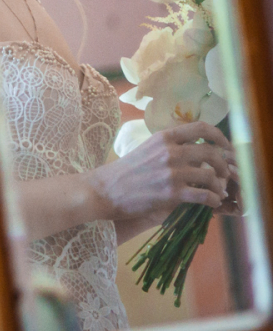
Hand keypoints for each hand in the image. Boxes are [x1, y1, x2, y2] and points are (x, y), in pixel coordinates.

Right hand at [93, 121, 235, 220]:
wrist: (104, 190)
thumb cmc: (125, 172)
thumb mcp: (147, 149)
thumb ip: (170, 147)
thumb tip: (196, 149)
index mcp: (163, 137)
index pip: (201, 127)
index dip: (220, 136)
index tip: (226, 146)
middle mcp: (170, 152)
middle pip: (211, 152)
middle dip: (224, 165)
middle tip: (225, 174)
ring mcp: (171, 172)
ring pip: (211, 176)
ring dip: (220, 186)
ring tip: (219, 192)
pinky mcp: (172, 193)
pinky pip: (204, 195)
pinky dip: (213, 200)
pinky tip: (212, 203)